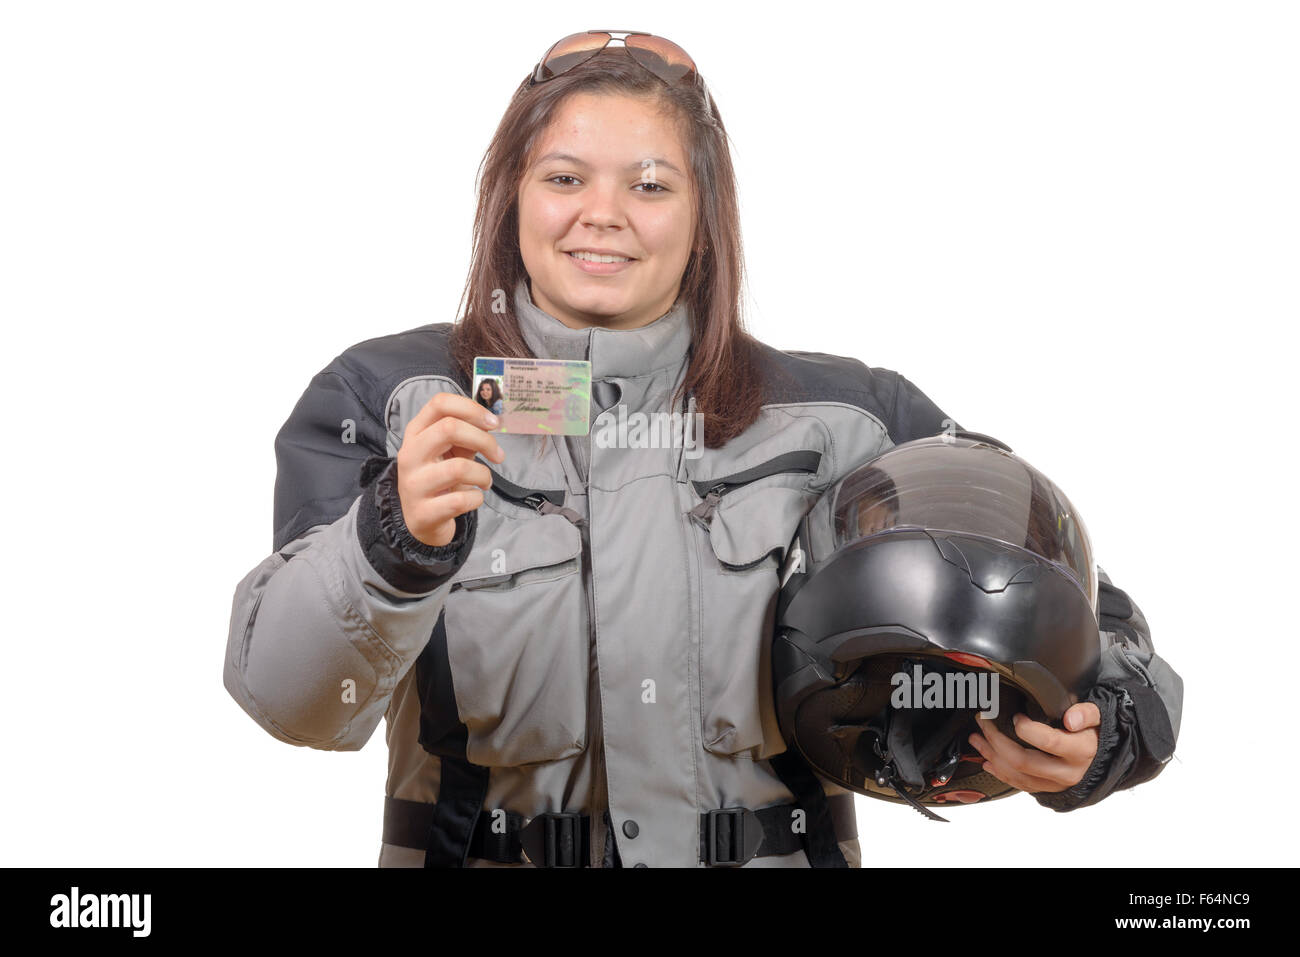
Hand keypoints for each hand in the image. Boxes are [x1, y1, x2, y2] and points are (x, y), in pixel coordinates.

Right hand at [396, 392, 504, 547]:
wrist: (420, 519)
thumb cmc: (440, 477)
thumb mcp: (450, 450)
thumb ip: (466, 433)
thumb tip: (491, 422)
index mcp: (416, 432)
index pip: (439, 403)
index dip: (472, 408)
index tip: (494, 423)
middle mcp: (410, 454)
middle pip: (449, 428)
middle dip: (484, 440)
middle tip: (498, 455)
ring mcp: (413, 484)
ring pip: (459, 468)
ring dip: (483, 474)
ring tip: (485, 481)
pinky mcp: (423, 512)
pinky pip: (461, 500)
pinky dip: (477, 498)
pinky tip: (474, 498)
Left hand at [968, 703, 1100, 793]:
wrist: (1100, 757)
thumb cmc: (1093, 733)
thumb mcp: (1097, 717)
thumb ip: (1086, 714)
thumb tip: (1071, 719)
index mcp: (1080, 751)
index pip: (1049, 742)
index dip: (1027, 729)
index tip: (1015, 716)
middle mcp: (1067, 772)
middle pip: (1024, 761)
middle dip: (997, 740)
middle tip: (983, 722)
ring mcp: (1054, 784)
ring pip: (1016, 775)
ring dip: (991, 756)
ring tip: (976, 738)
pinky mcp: (1045, 789)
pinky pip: (1018, 785)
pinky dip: (999, 772)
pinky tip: (986, 760)